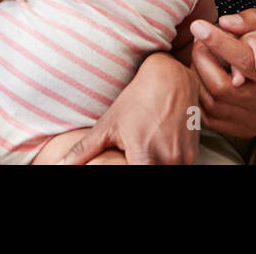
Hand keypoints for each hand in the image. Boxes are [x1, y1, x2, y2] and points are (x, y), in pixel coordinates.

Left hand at [59, 52, 198, 164]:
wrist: (171, 79)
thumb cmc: (137, 99)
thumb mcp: (109, 123)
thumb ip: (85, 149)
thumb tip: (62, 164)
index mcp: (145, 156)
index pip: (135, 176)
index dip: (126, 169)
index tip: (124, 160)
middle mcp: (168, 160)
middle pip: (151, 173)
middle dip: (139, 165)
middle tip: (132, 152)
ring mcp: (183, 158)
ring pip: (166, 171)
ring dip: (155, 164)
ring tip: (145, 146)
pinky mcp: (193, 154)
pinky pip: (179, 166)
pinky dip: (167, 161)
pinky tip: (158, 144)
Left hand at [188, 9, 255, 139]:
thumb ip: (255, 20)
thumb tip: (224, 21)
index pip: (243, 59)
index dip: (218, 42)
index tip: (198, 26)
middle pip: (220, 86)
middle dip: (201, 59)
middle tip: (199, 42)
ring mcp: (252, 120)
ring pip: (211, 104)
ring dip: (198, 77)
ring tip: (201, 58)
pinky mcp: (243, 130)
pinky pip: (209, 118)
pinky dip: (199, 97)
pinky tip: (203, 79)